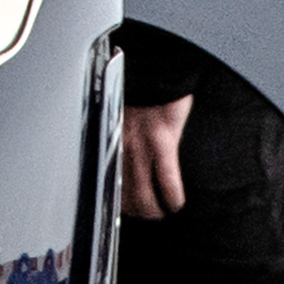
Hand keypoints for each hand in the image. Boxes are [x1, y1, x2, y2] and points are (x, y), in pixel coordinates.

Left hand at [119, 95, 193, 222]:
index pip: (107, 184)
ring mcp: (140, 146)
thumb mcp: (119, 117)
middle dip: (140, 213)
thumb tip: (120, 158)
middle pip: (126, 198)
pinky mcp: (162, 140)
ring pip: (144, 196)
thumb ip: (118, 139)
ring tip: (165, 212)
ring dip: (156, 212)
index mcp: (110, 143)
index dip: (117, 204)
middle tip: (152, 215)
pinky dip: (173, 198)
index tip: (126, 212)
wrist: (154, 68)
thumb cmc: (138, 92)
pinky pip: (167, 181)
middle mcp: (120, 148)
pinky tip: (176, 203)